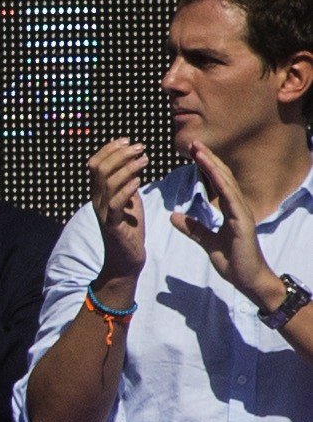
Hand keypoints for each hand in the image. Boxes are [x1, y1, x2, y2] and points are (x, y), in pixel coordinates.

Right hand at [88, 139, 149, 282]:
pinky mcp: (113, 225)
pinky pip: (115, 203)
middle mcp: (96, 201)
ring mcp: (103, 213)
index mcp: (98, 193)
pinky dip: (127, 189)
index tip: (128, 140)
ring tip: (145, 160)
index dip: (109, 149)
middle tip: (140, 148)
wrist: (126, 259)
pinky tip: (140, 181)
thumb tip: (133, 162)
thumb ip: (127, 183)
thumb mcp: (128, 200)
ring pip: (107, 183)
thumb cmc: (129, 229)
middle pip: (98, 169)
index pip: (94, 164)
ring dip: (127, 167)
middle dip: (119, 154)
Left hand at [171, 142, 286, 311]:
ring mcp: (243, 214)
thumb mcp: (207, 242)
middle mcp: (238, 207)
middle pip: (223, 178)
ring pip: (228, 184)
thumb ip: (193, 228)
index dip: (206, 167)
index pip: (217, 183)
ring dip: (214, 167)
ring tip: (200, 152)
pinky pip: (232, 201)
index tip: (192, 153)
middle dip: (209, 159)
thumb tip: (174, 216)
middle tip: (194, 143)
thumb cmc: (234, 261)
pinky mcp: (243, 223)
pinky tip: (215, 175)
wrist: (248, 279)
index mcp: (230, 210)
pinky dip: (223, 187)